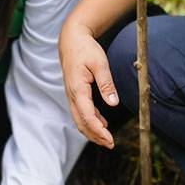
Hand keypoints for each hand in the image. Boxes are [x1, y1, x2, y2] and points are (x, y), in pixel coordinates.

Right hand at [58, 21, 119, 147]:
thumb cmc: (85, 49)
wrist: (71, 40)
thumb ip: (106, 84)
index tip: (110, 139)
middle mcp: (72, 95)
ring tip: (107, 139)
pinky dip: (91, 121)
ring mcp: (72, 94)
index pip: (87, 116)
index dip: (99, 130)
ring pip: (80, 119)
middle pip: (81, 123)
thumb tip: (113, 103)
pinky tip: (103, 124)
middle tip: (110, 144)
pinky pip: (81, 112)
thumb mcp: (99, 64)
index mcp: (77, 89)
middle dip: (95, 136)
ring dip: (92, 131)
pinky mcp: (75, 93)